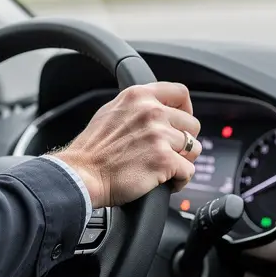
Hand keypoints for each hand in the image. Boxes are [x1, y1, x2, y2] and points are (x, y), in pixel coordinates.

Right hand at [52, 83, 201, 207]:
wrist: (81, 175)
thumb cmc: (92, 150)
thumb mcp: (111, 111)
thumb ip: (137, 107)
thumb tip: (158, 110)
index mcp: (139, 96)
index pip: (180, 93)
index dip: (185, 110)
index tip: (180, 123)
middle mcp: (151, 111)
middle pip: (192, 124)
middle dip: (182, 141)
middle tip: (166, 152)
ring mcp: (159, 135)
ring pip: (193, 148)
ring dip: (182, 161)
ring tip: (164, 168)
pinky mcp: (164, 160)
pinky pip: (188, 171)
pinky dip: (179, 180)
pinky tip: (163, 182)